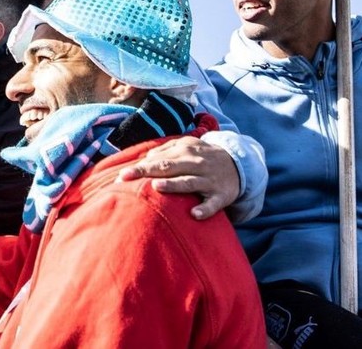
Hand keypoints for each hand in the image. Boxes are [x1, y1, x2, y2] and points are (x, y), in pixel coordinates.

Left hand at [117, 136, 238, 219]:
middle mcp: (195, 164)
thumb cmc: (203, 157)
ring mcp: (209, 180)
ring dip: (173, 185)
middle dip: (147, 172)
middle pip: (168, 167)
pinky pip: (213, 204)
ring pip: (189, 182)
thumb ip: (166, 151)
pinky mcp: (221, 195)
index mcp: (185, 152)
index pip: (158, 160)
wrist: (239, 164)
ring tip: (157, 187)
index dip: (139, 167)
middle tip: (126, 178)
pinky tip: (194, 214)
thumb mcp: (187, 147)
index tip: (122, 175)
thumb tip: (145, 158)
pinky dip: (205, 209)